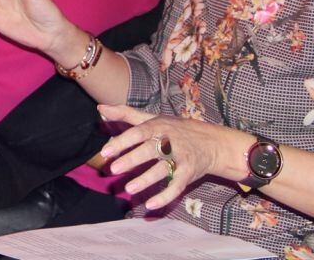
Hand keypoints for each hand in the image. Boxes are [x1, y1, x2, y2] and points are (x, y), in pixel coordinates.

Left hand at [98, 104, 245, 210]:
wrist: (212, 142)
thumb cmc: (176, 129)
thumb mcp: (153, 118)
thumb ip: (126, 114)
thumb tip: (101, 109)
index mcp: (158, 126)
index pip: (138, 132)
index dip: (122, 142)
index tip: (105, 151)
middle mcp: (170, 141)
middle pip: (149, 151)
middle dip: (132, 160)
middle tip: (113, 169)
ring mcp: (180, 158)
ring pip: (162, 170)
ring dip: (145, 180)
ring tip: (129, 189)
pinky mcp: (189, 173)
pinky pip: (177, 186)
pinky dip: (165, 196)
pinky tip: (150, 205)